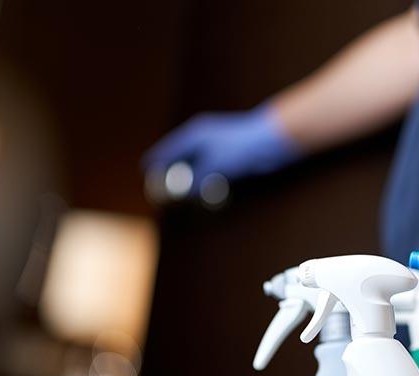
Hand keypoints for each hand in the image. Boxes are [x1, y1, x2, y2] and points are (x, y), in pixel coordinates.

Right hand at [142, 104, 299, 196]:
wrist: (273, 140)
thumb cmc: (242, 148)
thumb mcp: (214, 166)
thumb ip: (195, 179)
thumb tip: (179, 193)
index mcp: (193, 135)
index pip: (165, 151)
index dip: (154, 164)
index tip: (144, 175)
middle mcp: (202, 139)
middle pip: (178, 159)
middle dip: (169, 175)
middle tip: (160, 192)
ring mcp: (215, 148)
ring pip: (194, 167)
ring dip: (187, 181)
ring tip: (178, 197)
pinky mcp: (228, 158)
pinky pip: (209, 172)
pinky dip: (203, 182)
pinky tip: (202, 194)